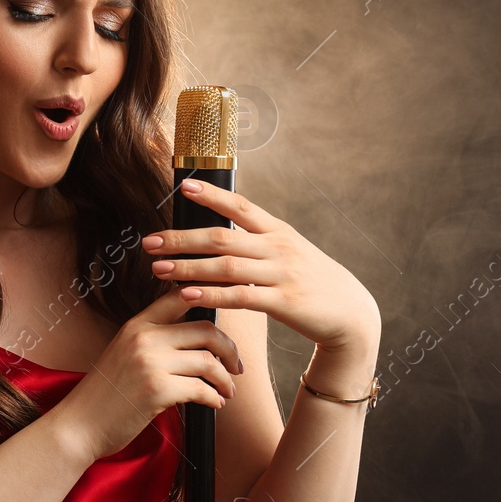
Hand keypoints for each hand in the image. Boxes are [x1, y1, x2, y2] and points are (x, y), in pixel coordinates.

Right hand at [53, 286, 243, 461]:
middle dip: (229, 350)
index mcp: (137, 325)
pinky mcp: (157, 389)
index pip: (179, 297)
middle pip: (205, 330)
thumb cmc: (106, 395)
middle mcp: (144, 338)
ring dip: (225, 379)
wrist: (79, 425)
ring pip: (208, 361)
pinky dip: (214, 398)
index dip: (208, 296)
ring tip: (227, 391)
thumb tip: (195, 341)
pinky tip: (214, 404)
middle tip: (236, 366)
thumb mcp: (124, 354)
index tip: (227, 313)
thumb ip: (154, 341)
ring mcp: (150, 362)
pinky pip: (201, 389)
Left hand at [144, 178, 380, 352]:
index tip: (183, 187)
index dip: (212, 195)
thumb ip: (258, 243)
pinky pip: (241, 296)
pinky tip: (188, 294)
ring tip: (158, 269)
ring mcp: (282, 274)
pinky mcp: (284, 302)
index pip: (240, 206)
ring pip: (226, 266)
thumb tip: (220, 235)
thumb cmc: (313, 283)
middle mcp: (278, 247)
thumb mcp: (290, 253)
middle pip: (222, 237)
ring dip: (188, 267)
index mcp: (278, 231)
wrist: (351, 314)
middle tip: (150, 242)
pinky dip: (212, 294)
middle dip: (182, 239)